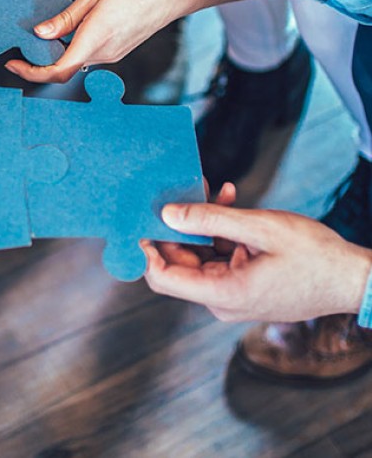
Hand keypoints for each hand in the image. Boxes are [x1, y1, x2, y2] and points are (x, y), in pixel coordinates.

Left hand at [4, 0, 197, 83]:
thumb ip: (67, 18)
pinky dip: (70, 45)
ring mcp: (113, 53)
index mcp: (96, 38)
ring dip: (55, 51)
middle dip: (38, 61)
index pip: (59, 71)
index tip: (13, 63)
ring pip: (75, 58)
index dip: (32, 73)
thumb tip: (41, 34)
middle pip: (63, 67)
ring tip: (38, 30)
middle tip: (18, 45)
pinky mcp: (118, 48)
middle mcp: (104, 53)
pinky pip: (87, 52)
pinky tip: (64, 27)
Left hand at [143, 201, 371, 322]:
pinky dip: (221, 231)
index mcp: (222, 294)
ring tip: (217, 190)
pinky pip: (220, 255)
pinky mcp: (243, 284)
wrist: (354, 278)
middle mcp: (222, 299)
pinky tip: (232, 201)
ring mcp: (232, 293)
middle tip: (184, 189)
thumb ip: (210, 219)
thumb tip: (167, 213)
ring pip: (200, 253)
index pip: (161, 278)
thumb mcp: (260, 228)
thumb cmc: (315, 257)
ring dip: (203, 222)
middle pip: (179, 261)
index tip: (139, 218)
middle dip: (178, 224)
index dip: (145, 250)